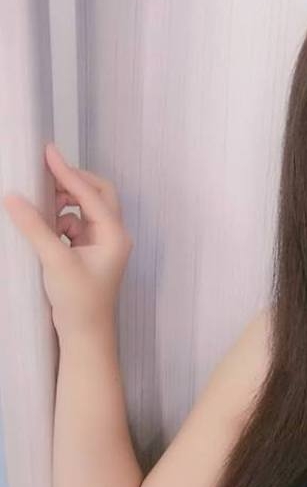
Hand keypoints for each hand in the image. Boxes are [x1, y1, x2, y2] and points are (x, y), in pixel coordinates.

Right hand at [1, 142, 132, 335]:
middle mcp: (112, 236)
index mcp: (114, 235)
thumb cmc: (80, 302)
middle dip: (70, 183)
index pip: (90, 193)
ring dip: (62, 204)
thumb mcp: (55, 260)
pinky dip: (58, 221)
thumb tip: (12, 197)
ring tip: (42, 212)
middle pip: (95, 194)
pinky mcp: (87, 253)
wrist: (84, 334)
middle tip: (44, 175)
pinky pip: (73, 225)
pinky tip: (44, 229)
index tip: (47, 152)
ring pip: (83, 209)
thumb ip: (35, 226)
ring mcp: (101, 244)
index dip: (67, 171)